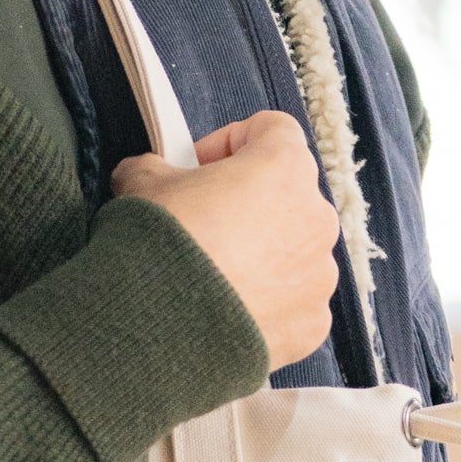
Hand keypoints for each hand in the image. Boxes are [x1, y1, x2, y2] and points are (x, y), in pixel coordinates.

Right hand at [112, 111, 339, 371]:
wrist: (158, 331)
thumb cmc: (157, 248)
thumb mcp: (140, 184)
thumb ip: (157, 167)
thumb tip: (153, 173)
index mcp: (284, 169)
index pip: (273, 130)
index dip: (231, 142)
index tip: (199, 167)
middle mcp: (316, 219)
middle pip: (287, 196)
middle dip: (248, 206)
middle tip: (203, 225)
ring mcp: (320, 276)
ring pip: (294, 254)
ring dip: (262, 257)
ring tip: (214, 277)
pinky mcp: (312, 325)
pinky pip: (294, 304)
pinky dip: (268, 305)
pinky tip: (228, 312)